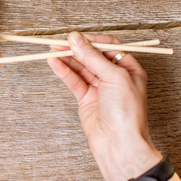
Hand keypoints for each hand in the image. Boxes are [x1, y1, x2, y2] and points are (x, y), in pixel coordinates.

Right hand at [47, 32, 160, 180]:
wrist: (119, 143)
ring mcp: (100, 88)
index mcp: (128, 68)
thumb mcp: (113, 77)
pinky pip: (74, 81)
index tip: (76, 36)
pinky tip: (54, 63)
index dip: (92, 40)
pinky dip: (64, 72)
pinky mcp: (87, 99)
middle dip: (76, 49)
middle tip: (59, 42)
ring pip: (81, 68)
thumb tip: (76, 39)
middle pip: (92, 56)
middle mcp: (115, 77)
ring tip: (52, 51)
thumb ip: (92, 56)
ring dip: (67, 59)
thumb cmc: (127, 112)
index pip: (108, 46)